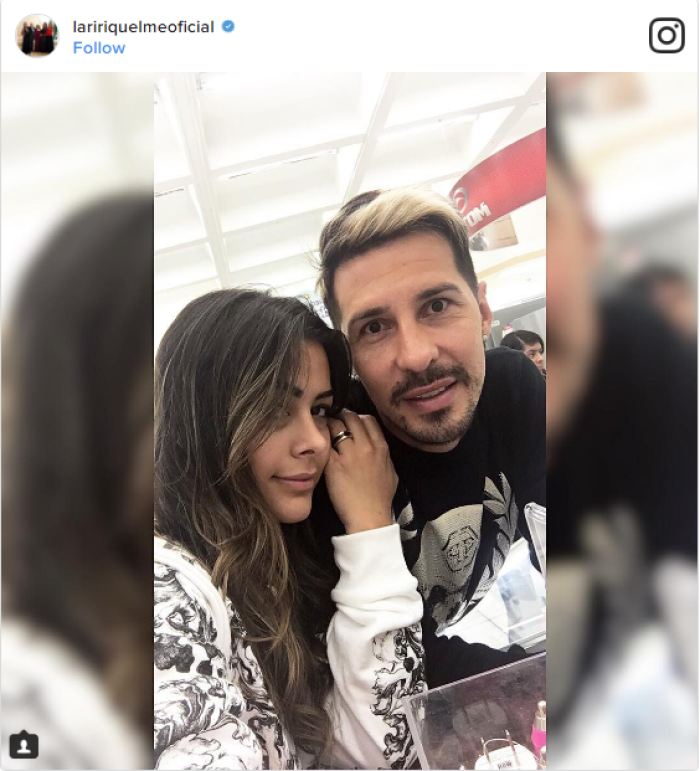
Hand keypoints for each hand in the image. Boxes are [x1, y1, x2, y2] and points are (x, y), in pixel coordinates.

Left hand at [324, 410, 396, 534]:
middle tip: (333, 422)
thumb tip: (376, 445)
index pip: (367, 419)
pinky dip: (322, 440)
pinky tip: (318, 444)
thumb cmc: (380, 498)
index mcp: (381, 447)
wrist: (368, 517)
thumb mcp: (391, 472)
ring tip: (323, 431)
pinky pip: (325, 442)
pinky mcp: (333, 464)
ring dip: (328, 425)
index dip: (356, 418)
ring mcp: (349, 454)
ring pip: (336, 425)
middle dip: (340, 416)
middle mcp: (366, 446)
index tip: (348, 423)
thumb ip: (383, 455)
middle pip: (350, 417)